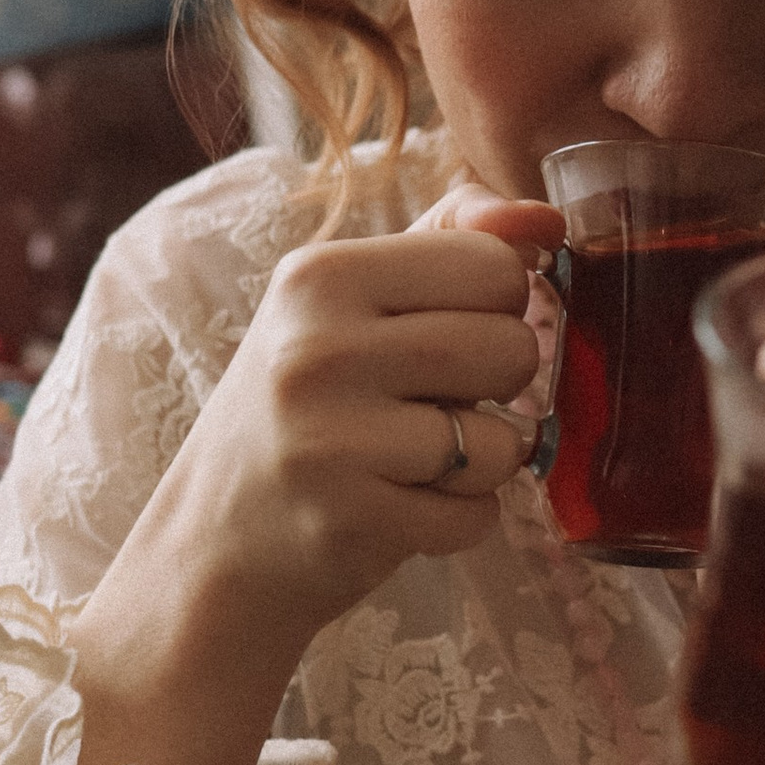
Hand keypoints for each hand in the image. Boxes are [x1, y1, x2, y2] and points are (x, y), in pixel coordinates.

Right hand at [72, 189, 561, 764]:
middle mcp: (317, 348)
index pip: (493, 266)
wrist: (216, 541)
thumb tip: (548, 223)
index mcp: (320, 276)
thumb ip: (450, 242)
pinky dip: (458, 520)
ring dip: (481, 461)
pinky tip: (401, 508)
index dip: (496, 308)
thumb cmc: (307, 408)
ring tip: (416, 461)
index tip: (448, 333)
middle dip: (497, 387)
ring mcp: (330, 438)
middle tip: (435, 404)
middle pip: (511, 348)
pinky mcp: (351, 519)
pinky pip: (477, 514)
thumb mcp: (349, 305)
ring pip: (503, 440)